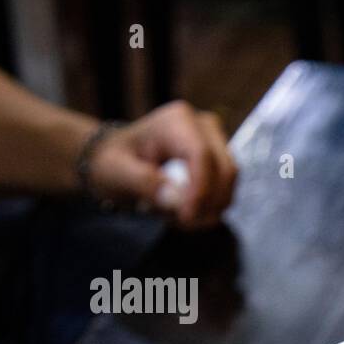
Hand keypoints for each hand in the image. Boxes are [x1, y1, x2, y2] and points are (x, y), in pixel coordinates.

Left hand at [87, 100, 237, 227]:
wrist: (118, 160)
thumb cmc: (114, 163)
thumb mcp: (116, 172)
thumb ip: (144, 182)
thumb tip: (175, 197)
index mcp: (177, 121)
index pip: (203, 157)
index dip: (201, 191)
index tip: (186, 217)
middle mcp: (204, 126)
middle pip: (225, 171)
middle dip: (207, 204)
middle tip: (181, 222)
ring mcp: (217, 142)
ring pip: (229, 185)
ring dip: (208, 209)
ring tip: (176, 215)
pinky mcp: (221, 160)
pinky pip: (225, 191)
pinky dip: (208, 208)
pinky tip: (184, 210)